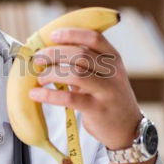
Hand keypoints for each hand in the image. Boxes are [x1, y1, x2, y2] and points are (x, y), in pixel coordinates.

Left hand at [28, 27, 141, 150]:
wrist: (128, 128)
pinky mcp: (97, 109)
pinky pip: (69, 98)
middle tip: (38, 59)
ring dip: (51, 73)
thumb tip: (49, 53)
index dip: (72, 34)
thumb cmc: (107, 98)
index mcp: (114, 59)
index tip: (53, 35)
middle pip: (80, 54)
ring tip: (40, 78)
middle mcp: (113, 73)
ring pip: (75, 74)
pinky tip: (36, 94)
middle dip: (54, 54)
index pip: (94, 38)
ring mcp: (107, 91)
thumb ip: (84, 64)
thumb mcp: (103, 76)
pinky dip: (49, 94)